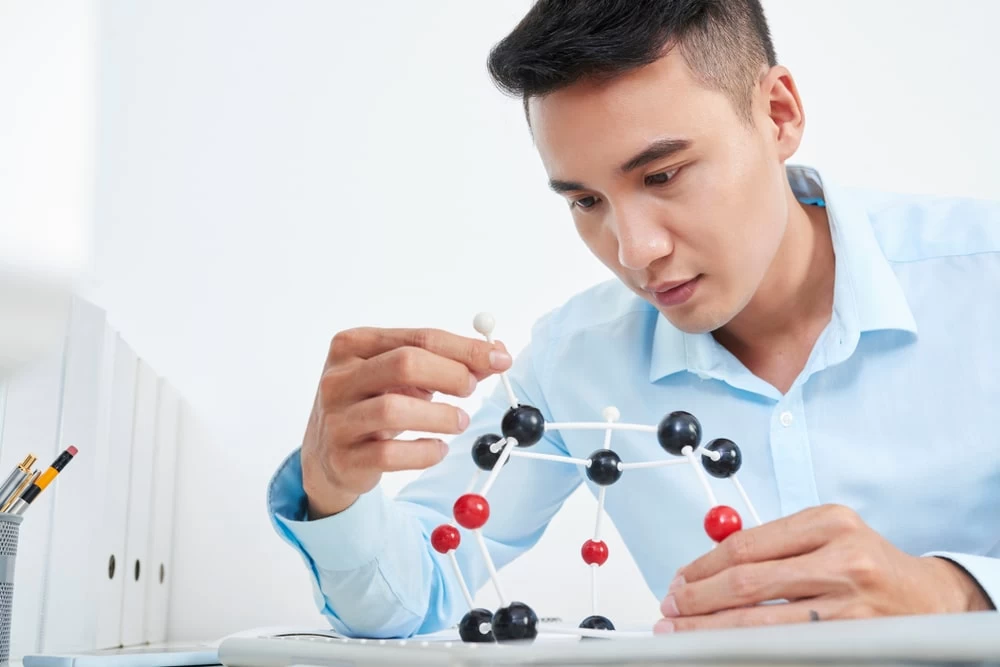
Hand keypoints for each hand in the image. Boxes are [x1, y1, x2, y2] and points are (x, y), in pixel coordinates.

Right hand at [301, 327, 511, 518]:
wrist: (328, 455)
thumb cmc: (372, 404)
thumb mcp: (404, 377)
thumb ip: (447, 364)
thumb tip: (497, 355)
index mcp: (353, 345)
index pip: (418, 338)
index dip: (465, 349)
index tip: (500, 359)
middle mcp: (339, 378)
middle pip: (405, 364)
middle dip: (450, 375)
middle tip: (471, 389)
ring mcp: (337, 419)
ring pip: (394, 410)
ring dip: (440, 416)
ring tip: (459, 421)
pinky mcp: (343, 458)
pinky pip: (390, 454)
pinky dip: (424, 452)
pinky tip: (437, 448)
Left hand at [656, 504, 992, 632]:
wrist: (929, 597)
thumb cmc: (868, 562)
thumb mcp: (827, 534)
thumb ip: (773, 544)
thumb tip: (706, 565)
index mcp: (828, 522)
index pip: (746, 545)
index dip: (703, 567)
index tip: (678, 580)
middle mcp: (842, 557)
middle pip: (748, 581)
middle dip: (700, 599)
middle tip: (672, 610)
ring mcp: (850, 602)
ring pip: (764, 621)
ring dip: (715, 628)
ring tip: (687, 632)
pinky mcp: (856, 638)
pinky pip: (789, 646)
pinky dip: (752, 648)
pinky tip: (728, 648)